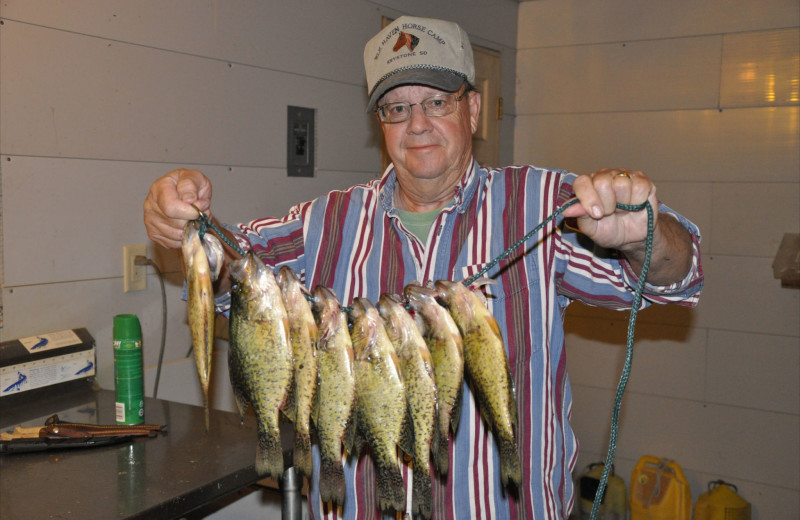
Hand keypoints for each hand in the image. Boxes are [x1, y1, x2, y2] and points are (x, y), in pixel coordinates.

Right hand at [143, 168, 212, 248]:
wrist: (187, 193)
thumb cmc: (191, 184)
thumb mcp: (195, 177)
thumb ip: (191, 186)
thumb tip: (189, 201)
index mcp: (159, 188)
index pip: (171, 208)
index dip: (190, 212)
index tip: (201, 209)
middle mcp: (150, 205)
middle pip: (175, 223)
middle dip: (193, 220)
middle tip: (201, 213)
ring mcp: (150, 220)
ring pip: (176, 235)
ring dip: (191, 229)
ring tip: (194, 218)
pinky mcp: (153, 233)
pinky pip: (173, 243)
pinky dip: (185, 237)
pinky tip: (187, 226)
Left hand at [562, 168, 692, 285]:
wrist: (632, 238)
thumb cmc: (609, 230)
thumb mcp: (591, 228)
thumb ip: (580, 216)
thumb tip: (566, 210)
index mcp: (588, 185)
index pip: (582, 182)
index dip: (588, 198)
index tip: (596, 214)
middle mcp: (605, 176)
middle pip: (602, 182)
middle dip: (607, 204)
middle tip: (610, 213)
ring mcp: (624, 176)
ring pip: (621, 183)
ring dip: (623, 204)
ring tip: (623, 210)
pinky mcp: (642, 181)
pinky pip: (640, 187)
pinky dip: (638, 202)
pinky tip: (636, 206)